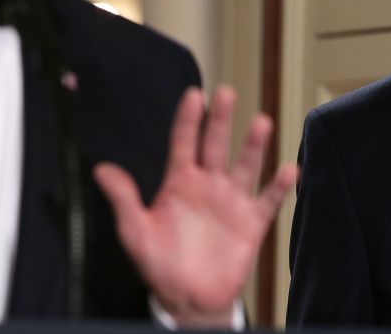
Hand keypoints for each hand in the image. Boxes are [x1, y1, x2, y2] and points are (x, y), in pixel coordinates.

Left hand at [94, 85, 297, 326]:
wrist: (188, 298)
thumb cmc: (159, 263)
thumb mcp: (135, 231)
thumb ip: (123, 200)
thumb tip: (101, 170)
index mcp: (180, 182)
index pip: (184, 142)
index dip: (188, 119)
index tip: (194, 95)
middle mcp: (208, 184)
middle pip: (216, 144)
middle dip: (221, 119)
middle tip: (226, 93)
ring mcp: (232, 201)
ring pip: (245, 166)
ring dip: (253, 145)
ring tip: (261, 122)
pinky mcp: (252, 223)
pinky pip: (268, 200)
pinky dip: (279, 186)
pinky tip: (288, 169)